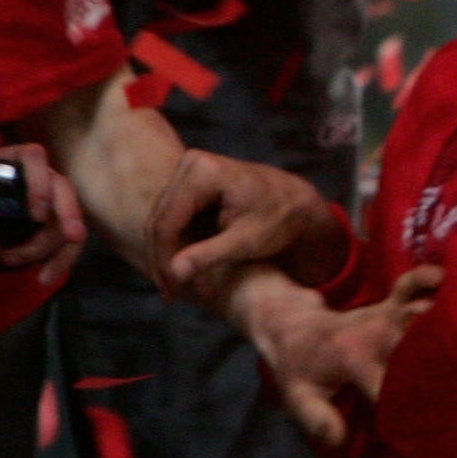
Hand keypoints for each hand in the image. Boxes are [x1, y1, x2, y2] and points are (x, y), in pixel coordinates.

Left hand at [0, 147, 84, 282]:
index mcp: (10, 164)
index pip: (33, 158)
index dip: (40, 181)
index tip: (38, 213)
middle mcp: (37, 177)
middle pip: (62, 188)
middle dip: (68, 215)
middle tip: (73, 237)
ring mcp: (51, 202)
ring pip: (66, 220)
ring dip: (44, 247)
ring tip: (10, 260)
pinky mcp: (57, 226)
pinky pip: (68, 242)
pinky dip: (60, 261)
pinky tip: (45, 277)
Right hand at [150, 151, 351, 298]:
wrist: (297, 202)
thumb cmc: (278, 220)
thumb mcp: (245, 242)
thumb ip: (208, 256)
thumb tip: (174, 273)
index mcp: (204, 172)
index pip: (167, 223)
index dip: (164, 261)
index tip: (172, 291)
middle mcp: (193, 163)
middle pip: (159, 221)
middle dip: (163, 261)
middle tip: (171, 295)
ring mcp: (190, 168)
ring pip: (161, 220)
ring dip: (166, 255)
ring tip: (175, 287)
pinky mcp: (190, 180)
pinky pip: (171, 216)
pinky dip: (174, 243)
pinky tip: (180, 269)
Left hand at [238, 266, 441, 451]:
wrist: (293, 326)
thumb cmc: (300, 368)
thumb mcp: (298, 398)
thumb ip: (318, 419)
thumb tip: (340, 441)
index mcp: (355, 359)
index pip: (390, 386)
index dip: (412, 404)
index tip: (431, 419)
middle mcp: (374, 333)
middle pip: (417, 346)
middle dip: (441, 361)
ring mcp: (384, 314)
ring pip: (422, 311)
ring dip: (446, 320)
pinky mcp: (390, 302)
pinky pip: (412, 283)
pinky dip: (430, 278)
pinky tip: (452, 280)